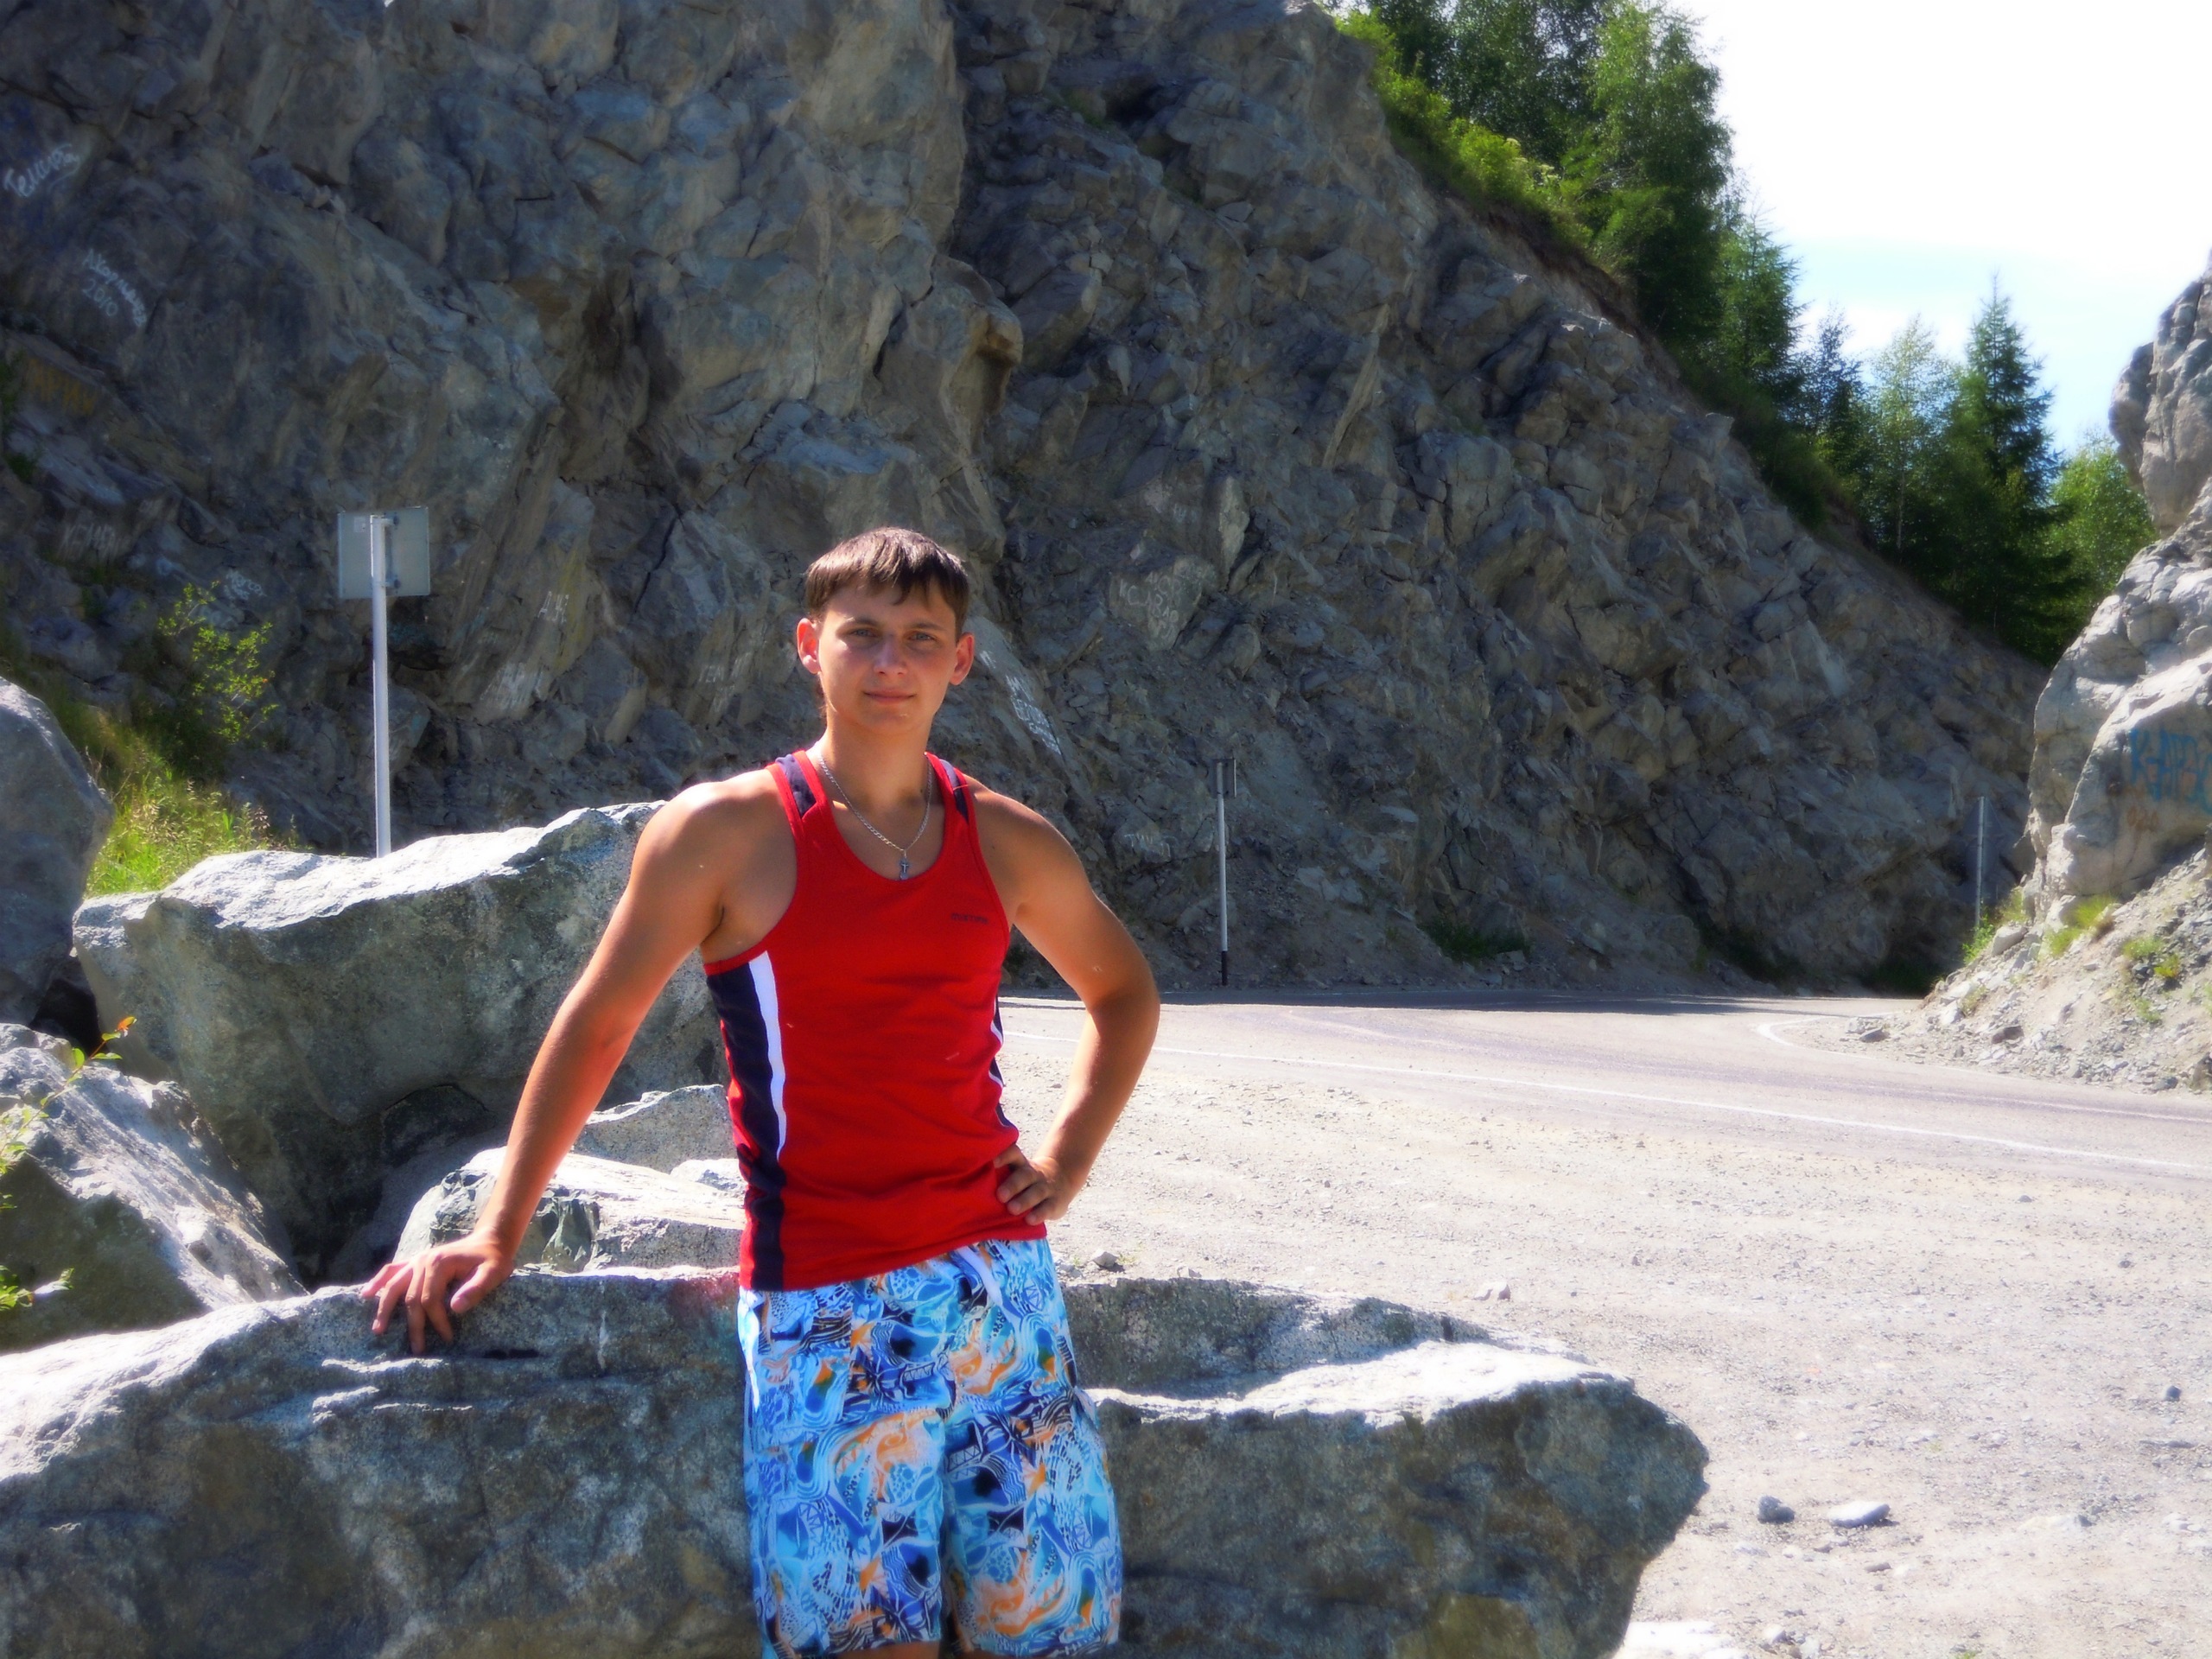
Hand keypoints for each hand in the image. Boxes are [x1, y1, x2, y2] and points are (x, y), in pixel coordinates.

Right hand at [361, 1230, 515, 1354]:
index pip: (429, 1299)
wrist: (490, 1240)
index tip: (448, 1338)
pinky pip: (391, 1271)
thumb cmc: (493, 1259)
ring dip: (384, 1308)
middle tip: (418, 1349)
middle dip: (414, 1325)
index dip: (436, 1321)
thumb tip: (454, 1308)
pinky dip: (378, 1282)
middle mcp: (423, 1260)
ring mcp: (416, 1260)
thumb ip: (476, 1289)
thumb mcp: (494, 1273)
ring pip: (393, 1285)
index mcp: (439, 1263)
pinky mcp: (415, 1261)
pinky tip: (366, 1294)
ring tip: (378, 1330)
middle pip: (410, 1297)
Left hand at [992, 1144, 1083, 1221]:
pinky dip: (1039, 1213)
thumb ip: (997, 1177)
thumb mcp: (1015, 1172)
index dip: (1004, 1156)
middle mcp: (1033, 1173)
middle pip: (1024, 1175)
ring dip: (1024, 1200)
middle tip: (1000, 1195)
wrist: (1060, 1180)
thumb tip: (965, 1188)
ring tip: (1012, 1209)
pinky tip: (1030, 1219)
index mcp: (1020, 1164)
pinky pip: (1048, 1207)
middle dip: (1012, 1184)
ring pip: (1036, 1191)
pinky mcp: (1055, 1203)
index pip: (1013, 1154)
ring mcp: (1046, 1187)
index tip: (992, 1161)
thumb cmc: (1024, 1181)